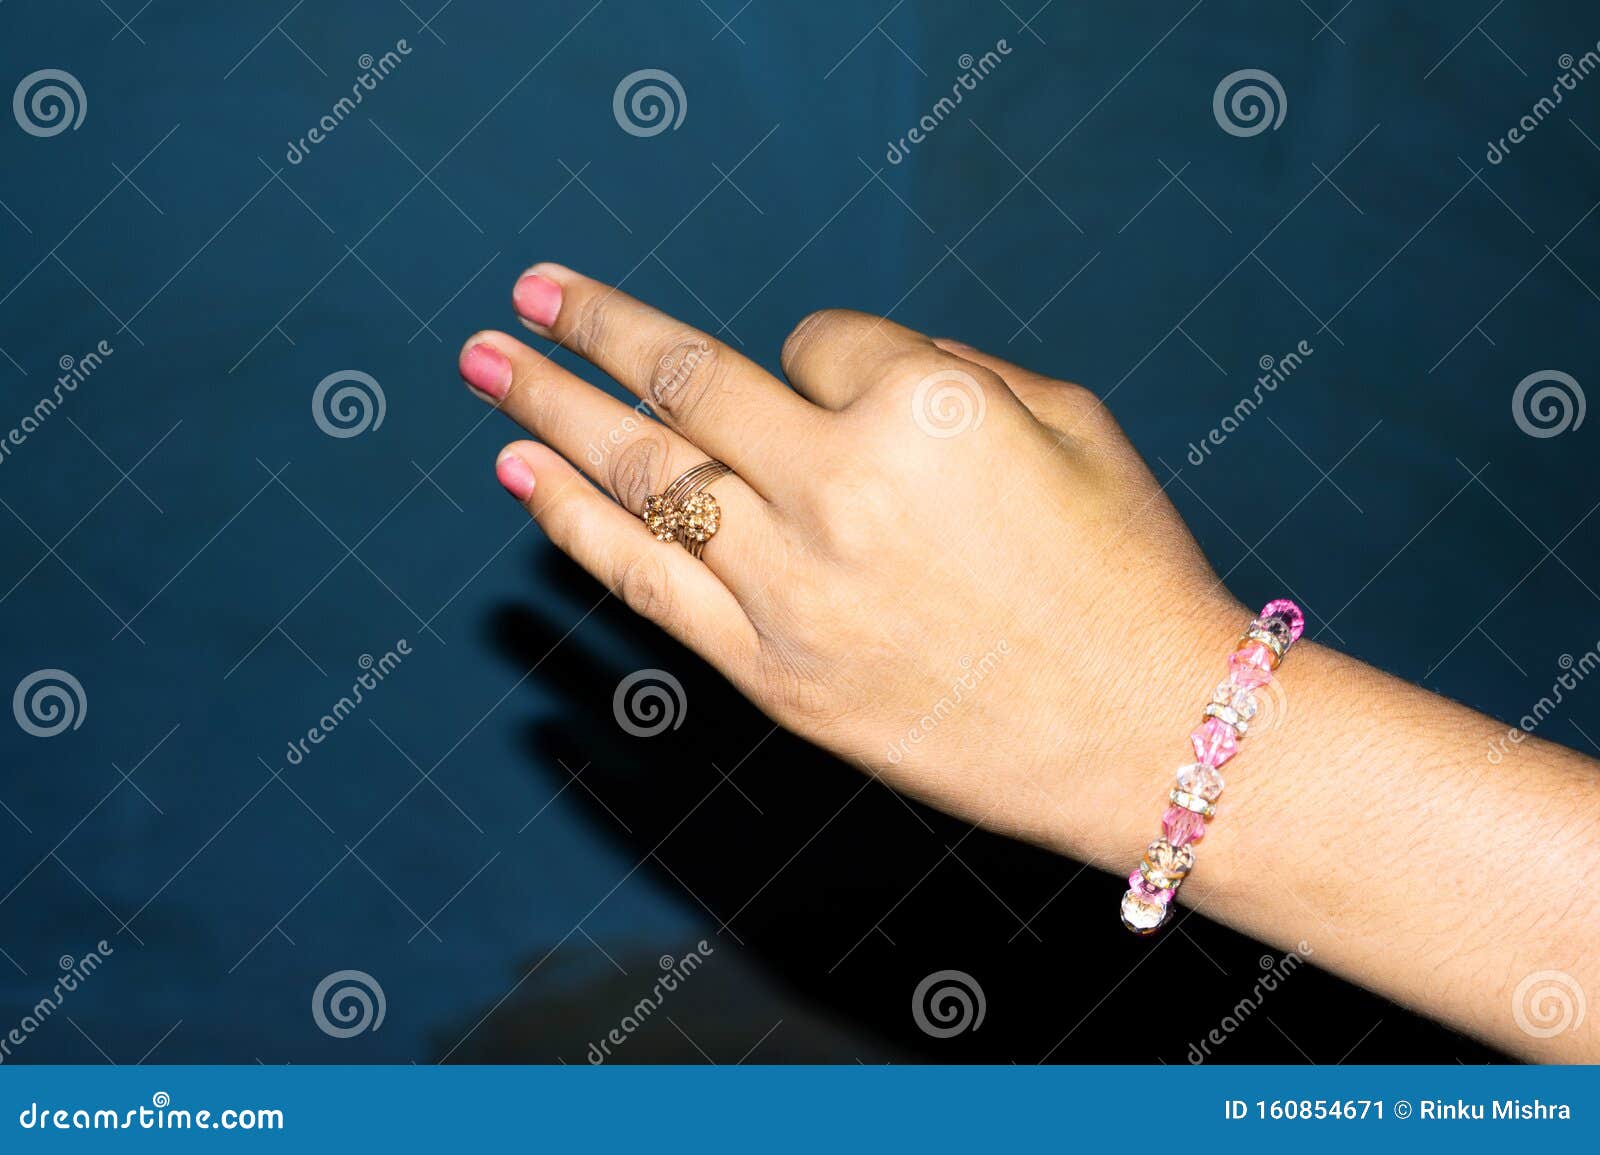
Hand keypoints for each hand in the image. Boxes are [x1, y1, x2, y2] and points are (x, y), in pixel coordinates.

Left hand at [459, 264, 1245, 864]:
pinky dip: (577, 525)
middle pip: (686, 384)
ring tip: (488, 363)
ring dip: (553, 410)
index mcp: (924, 408)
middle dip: (595, 327)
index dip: (822, 355)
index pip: (818, 339)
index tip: (840, 387)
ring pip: (644, 477)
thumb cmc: (1126, 571)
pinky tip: (524, 476)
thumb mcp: (1068, 419)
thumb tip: (829, 368)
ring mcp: (795, 588)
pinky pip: (651, 585)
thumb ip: (938, 368)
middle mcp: (841, 488)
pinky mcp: (773, 675)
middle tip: (529, 294)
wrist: (1148, 734)